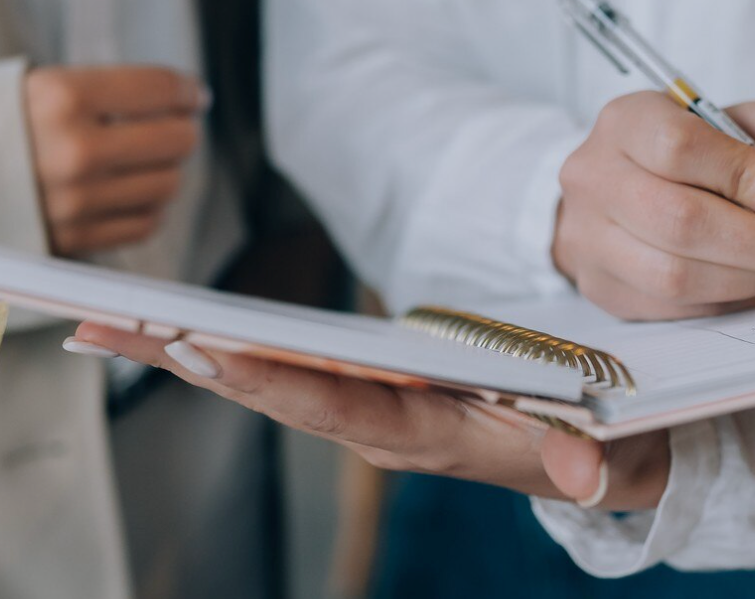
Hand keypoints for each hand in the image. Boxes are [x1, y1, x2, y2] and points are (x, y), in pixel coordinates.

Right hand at [25, 65, 207, 254]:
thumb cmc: (5, 128)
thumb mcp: (42, 89)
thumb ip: (113, 90)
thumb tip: (192, 98)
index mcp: (61, 97)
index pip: (161, 88)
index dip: (187, 90)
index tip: (193, 95)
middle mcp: (73, 151)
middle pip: (179, 139)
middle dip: (180, 129)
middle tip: (167, 126)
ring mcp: (76, 201)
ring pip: (170, 183)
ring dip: (163, 169)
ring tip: (139, 160)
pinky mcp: (76, 240)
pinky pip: (147, 222)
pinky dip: (145, 206)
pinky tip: (124, 191)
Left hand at [69, 322, 669, 510]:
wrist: (587, 454)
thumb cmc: (588, 443)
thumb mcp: (605, 452)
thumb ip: (594, 462)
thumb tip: (585, 473)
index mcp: (434, 435)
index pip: (342, 409)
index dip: (273, 383)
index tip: (202, 351)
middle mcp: (386, 427)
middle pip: (278, 395)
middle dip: (195, 362)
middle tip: (107, 327)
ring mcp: (373, 410)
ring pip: (271, 383)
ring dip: (194, 353)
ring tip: (117, 323)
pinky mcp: (370, 391)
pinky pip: (289, 373)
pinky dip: (231, 352)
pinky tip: (183, 334)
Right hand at [553, 92, 754, 319]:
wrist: (622, 191)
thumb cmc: (692, 156)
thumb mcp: (745, 124)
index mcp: (625, 122)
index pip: (681, 147)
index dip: (751, 180)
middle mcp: (592, 177)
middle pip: (679, 220)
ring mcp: (587, 237)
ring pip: (674, 276)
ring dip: (747, 279)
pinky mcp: (600, 286)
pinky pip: (672, 308)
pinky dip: (725, 301)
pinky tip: (745, 281)